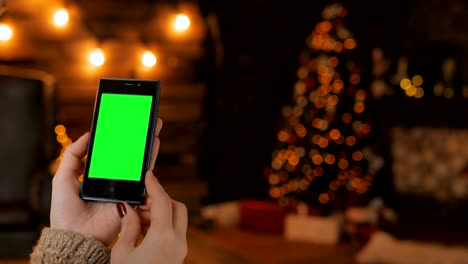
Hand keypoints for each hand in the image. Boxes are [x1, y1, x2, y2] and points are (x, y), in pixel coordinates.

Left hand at [49, 118, 162, 245]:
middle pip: (129, 155)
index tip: (125, 121)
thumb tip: (87, 135)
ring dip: (148, 145)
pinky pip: (144, 178)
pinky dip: (150, 161)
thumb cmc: (65, 210)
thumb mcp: (62, 177)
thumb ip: (73, 155)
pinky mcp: (133, 197)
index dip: (119, 138)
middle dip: (138, 137)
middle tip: (146, 119)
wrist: (75, 234)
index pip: (112, 153)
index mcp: (98, 176)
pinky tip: (154, 145)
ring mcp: (125, 188)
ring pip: (140, 163)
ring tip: (154, 126)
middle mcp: (114, 181)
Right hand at [111, 172, 187, 263]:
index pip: (163, 201)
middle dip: (160, 200)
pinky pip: (174, 234)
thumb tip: (129, 209)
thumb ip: (128, 226)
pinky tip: (142, 232)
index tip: (148, 175)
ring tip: (136, 220)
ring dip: (159, 214)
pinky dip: (161, 227)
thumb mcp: (122, 253)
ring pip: (177, 221)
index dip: (154, 185)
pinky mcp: (177, 258)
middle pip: (177, 208)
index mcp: (164, 237)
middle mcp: (178, 242)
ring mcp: (180, 251)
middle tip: (139, 203)